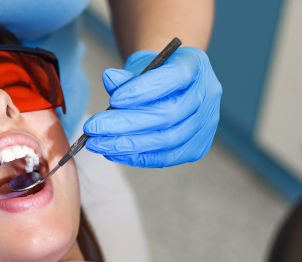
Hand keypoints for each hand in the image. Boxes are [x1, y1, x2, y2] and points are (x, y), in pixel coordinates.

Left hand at [83, 47, 221, 167]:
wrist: (172, 85)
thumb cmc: (154, 73)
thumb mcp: (139, 66)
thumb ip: (126, 75)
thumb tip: (110, 79)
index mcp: (195, 65)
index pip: (174, 77)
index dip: (144, 90)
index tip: (113, 100)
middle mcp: (207, 94)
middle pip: (169, 114)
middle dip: (126, 124)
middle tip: (93, 128)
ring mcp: (207, 123)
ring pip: (168, 140)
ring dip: (127, 144)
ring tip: (97, 143)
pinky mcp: (198, 146)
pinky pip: (166, 157)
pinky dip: (137, 156)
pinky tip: (112, 152)